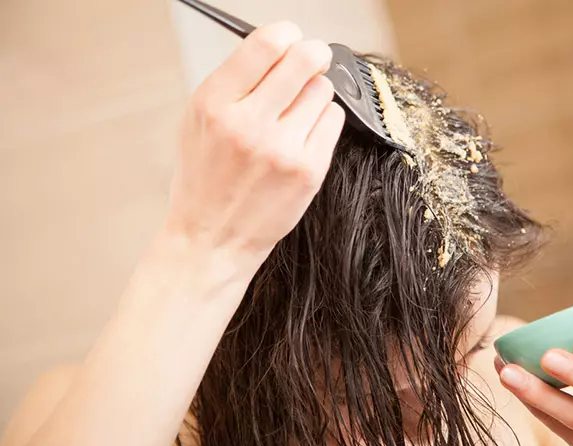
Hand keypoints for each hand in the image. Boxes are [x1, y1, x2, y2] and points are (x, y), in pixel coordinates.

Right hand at [167, 21, 344, 270]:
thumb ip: (231, 85)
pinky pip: (333, 121)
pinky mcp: (309, 171)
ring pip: (322, 90)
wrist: (212, 240)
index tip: (290, 38)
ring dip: (314, 94)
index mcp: (214, 105)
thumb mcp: (195, 124)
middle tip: (312, 59)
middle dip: (312, 54)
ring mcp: (282, 149)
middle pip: (304, 59)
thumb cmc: (204, 182)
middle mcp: (248, 124)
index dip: (286, 34)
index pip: (265, 44)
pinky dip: (323, 121)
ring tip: (295, 114)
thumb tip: (274, 49)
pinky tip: (304, 136)